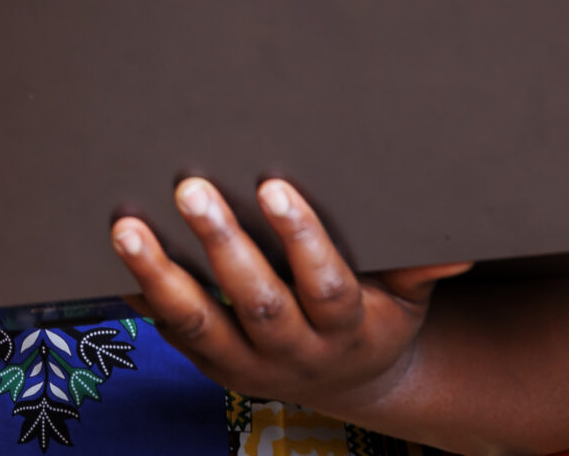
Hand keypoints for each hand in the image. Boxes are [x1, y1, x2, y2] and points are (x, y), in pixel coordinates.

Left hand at [110, 177, 469, 417]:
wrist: (352, 381)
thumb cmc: (377, 312)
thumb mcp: (406, 295)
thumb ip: (417, 264)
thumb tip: (455, 241)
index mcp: (346, 327)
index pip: (323, 284)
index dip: (300, 239)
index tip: (272, 186)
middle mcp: (294, 352)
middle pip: (257, 302)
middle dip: (223, 245)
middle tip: (191, 187)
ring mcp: (247, 362)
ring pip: (199, 323)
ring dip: (160, 274)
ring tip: (127, 227)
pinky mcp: (210, 364)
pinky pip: (170, 333)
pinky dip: (141, 297)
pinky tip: (112, 258)